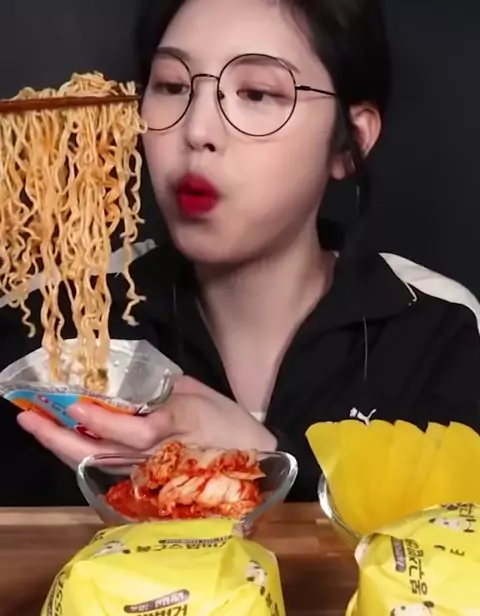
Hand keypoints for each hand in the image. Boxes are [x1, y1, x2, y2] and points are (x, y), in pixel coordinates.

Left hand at [17, 375, 276, 467]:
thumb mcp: (196, 392)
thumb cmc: (225, 420)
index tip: (73, 405)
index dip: (101, 421)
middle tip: (29, 417)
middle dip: (60, 437)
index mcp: (173, 428)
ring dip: (62, 446)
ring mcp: (146, 468)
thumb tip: (126, 380)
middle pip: (101, 453)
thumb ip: (162, 387)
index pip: (132, 430)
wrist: (248, 456)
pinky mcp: (145, 477)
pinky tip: (63, 439)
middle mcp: (153, 454)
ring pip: (97, 463)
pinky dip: (82, 453)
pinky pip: (107, 465)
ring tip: (36, 425)